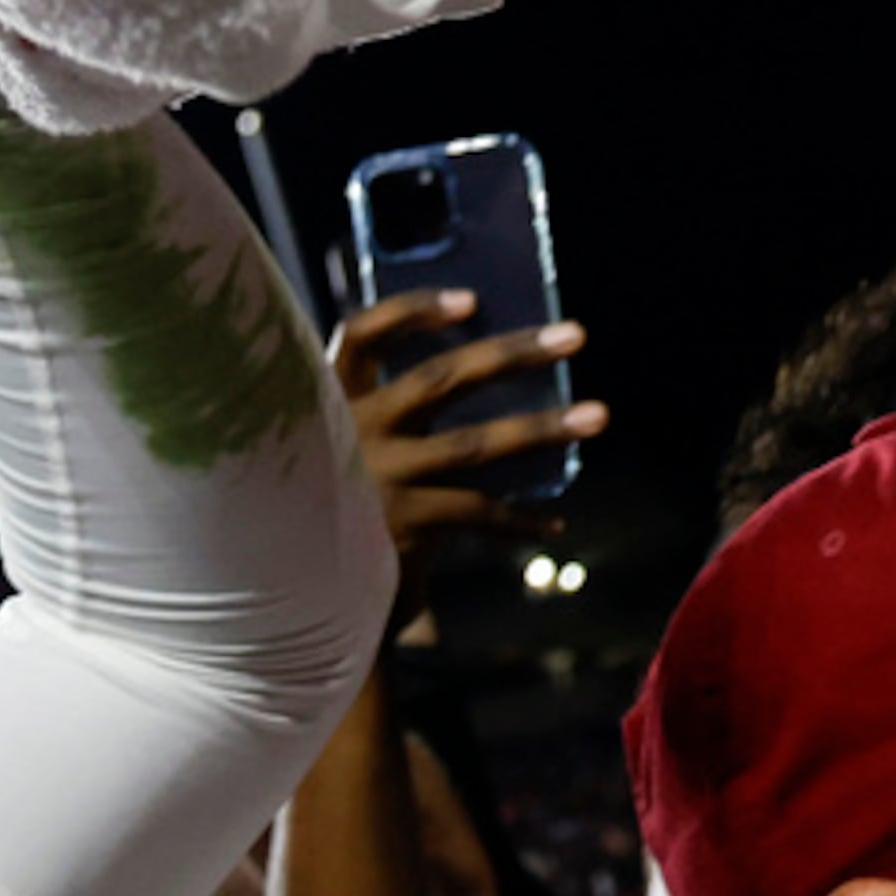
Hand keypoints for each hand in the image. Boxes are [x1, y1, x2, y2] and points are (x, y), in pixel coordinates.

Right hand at [328, 290, 608, 586]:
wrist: (298, 593)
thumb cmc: (335, 508)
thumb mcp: (342, 449)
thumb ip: (388, 417)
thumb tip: (479, 376)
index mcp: (332, 401)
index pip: (362, 337)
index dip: (413, 312)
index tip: (472, 301)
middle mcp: (353, 430)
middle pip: (440, 379)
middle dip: (512, 353)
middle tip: (574, 335)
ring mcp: (379, 476)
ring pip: (474, 444)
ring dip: (542, 428)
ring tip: (597, 416)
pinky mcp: (401, 523)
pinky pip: (477, 513)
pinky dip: (518, 520)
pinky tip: (552, 525)